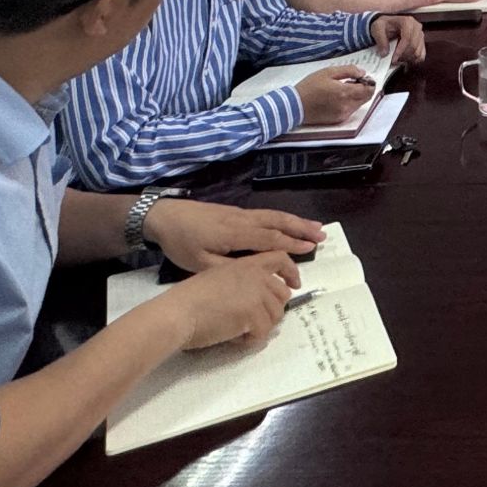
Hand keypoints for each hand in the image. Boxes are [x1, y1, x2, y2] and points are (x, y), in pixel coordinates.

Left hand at [143, 199, 323, 272]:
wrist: (163, 216)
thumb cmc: (180, 242)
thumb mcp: (199, 263)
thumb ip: (228, 268)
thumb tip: (253, 274)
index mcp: (235, 234)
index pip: (270, 238)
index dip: (291, 244)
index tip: (310, 249)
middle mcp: (242, 220)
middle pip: (277, 222)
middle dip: (301, 229)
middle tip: (323, 236)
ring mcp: (239, 214)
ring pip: (273, 215)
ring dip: (296, 221)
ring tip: (315, 227)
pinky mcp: (234, 212)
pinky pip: (265, 214)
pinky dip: (282, 218)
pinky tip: (288, 222)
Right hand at [152, 252, 301, 350]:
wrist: (178, 313)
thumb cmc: (189, 298)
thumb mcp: (218, 278)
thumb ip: (241, 282)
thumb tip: (257, 299)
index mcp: (246, 264)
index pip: (280, 259)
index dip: (291, 272)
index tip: (295, 285)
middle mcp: (256, 276)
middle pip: (282, 294)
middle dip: (272, 310)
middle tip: (253, 322)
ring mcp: (257, 295)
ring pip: (276, 316)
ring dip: (260, 327)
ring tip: (239, 331)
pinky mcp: (254, 315)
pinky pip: (263, 333)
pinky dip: (251, 340)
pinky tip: (235, 339)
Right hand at [296, 66, 375, 124]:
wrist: (295, 106)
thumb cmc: (309, 87)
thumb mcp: (328, 72)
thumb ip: (348, 70)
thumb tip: (362, 72)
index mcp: (345, 93)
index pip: (369, 90)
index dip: (369, 82)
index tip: (363, 77)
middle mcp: (347, 106)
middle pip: (366, 98)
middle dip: (364, 89)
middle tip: (353, 81)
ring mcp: (343, 115)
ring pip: (359, 104)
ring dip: (356, 96)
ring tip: (342, 88)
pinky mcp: (338, 120)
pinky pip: (351, 110)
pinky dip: (349, 103)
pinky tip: (337, 97)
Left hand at [369, 14, 425, 64]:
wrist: (387, 25)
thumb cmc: (384, 25)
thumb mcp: (377, 29)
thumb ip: (381, 41)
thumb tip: (385, 54)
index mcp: (407, 21)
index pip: (407, 38)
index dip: (400, 50)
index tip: (393, 59)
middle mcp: (417, 27)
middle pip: (413, 46)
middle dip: (403, 56)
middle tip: (393, 61)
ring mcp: (421, 35)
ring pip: (417, 53)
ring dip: (407, 59)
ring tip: (397, 59)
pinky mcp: (422, 43)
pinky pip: (421, 56)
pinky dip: (413, 60)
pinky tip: (404, 59)